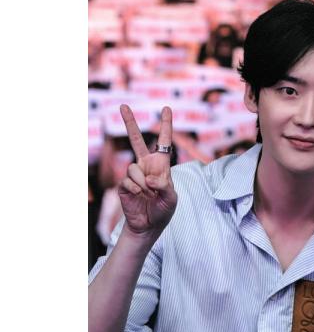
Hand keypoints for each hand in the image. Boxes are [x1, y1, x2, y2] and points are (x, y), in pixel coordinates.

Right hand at [117, 104, 177, 239]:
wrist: (148, 226)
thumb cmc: (163, 211)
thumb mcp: (171, 199)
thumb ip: (164, 186)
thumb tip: (149, 178)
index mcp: (161, 166)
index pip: (163, 143)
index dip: (166, 126)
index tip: (166, 108)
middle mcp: (146, 166)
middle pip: (136, 140)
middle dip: (129, 123)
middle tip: (123, 105)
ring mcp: (134, 174)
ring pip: (134, 168)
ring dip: (142, 183)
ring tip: (148, 195)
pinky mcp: (124, 184)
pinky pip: (128, 180)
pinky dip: (135, 189)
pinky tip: (139, 196)